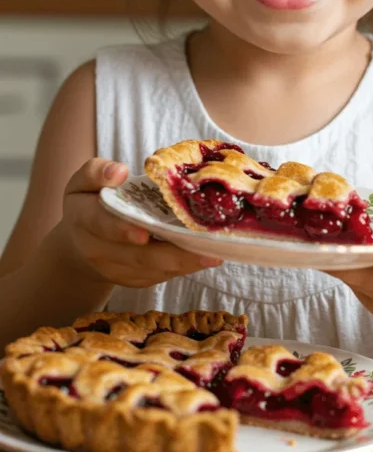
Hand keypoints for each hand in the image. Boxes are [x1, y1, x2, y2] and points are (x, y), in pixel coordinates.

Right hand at [54, 158, 220, 288]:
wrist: (79, 241)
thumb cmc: (88, 201)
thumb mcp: (83, 181)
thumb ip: (96, 172)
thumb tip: (118, 172)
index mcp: (83, 218)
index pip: (101, 223)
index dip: (122, 229)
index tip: (145, 232)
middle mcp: (97, 250)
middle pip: (136, 256)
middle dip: (171, 254)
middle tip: (203, 248)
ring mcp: (115, 269)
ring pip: (151, 270)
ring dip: (183, 264)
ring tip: (213, 254)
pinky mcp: (131, 280)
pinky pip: (157, 277)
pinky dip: (181, 269)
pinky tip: (203, 258)